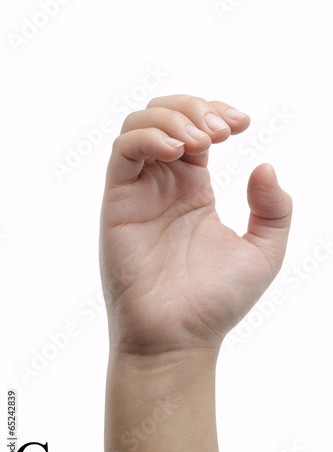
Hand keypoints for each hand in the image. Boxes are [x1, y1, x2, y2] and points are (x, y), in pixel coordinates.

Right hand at [99, 94, 291, 353]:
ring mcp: (139, 192)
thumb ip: (273, 208)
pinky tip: (177, 150)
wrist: (178, 338)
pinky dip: (146, 138)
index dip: (217, 113)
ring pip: (139, 125)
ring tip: (202, 140)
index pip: (196, 129)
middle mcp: (163, 185)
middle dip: (195, 109)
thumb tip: (264, 165)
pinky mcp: (118, 203)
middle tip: (223, 131)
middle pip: (165, 116)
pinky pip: (122, 153)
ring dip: (172, 118)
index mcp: (193, 190)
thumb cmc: (217, 302)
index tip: (243, 124)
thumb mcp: (264, 252)